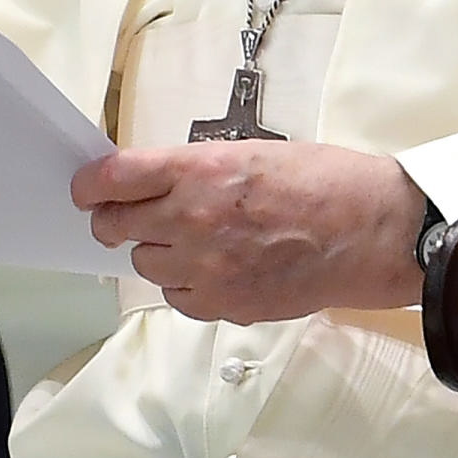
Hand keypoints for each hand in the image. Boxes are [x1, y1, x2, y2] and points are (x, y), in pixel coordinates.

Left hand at [74, 142, 423, 322]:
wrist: (370, 232)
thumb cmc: (324, 182)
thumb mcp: (251, 151)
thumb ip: (195, 171)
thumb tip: (153, 185)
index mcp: (198, 171)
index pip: (113, 179)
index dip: (90, 186)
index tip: (87, 190)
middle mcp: (192, 220)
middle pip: (115, 227)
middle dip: (116, 220)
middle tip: (130, 216)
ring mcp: (207, 269)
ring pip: (145, 265)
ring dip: (158, 252)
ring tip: (195, 241)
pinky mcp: (225, 305)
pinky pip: (178, 299)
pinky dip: (186, 286)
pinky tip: (214, 269)